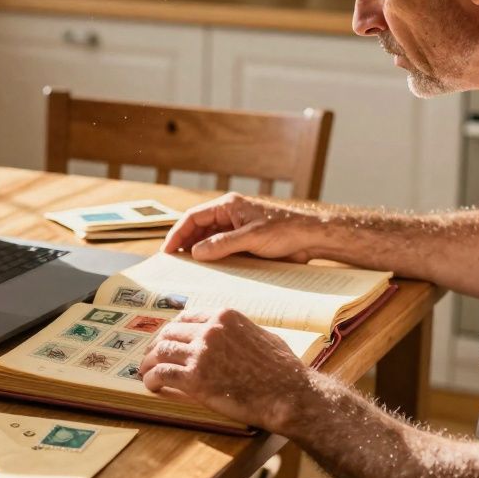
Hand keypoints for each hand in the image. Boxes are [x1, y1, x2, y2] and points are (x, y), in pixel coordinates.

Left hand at [139, 308, 312, 431]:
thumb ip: (241, 332)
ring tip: (146, 372)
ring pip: (161, 351)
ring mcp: (201, 353)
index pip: (186, 318)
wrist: (288, 394)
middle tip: (152, 357)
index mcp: (225, 316)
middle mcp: (210, 330)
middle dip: (157, 345)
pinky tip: (151, 385)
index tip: (167, 340)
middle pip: (170, 333)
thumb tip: (235, 335)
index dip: (172, 330)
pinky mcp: (195, 378)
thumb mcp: (263, 336)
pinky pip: (162, 374)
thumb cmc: (283, 369)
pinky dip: (152, 379)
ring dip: (149, 362)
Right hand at [160, 192, 323, 262]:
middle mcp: (230, 216)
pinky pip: (222, 250)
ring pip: (208, 241)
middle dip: (184, 244)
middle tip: (173, 263)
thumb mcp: (252, 237)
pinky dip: (213, 259)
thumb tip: (195, 252)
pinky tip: (208, 271)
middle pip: (198, 229)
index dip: (177, 233)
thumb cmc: (285, 230)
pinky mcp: (245, 243)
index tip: (167, 250)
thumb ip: (223, 244)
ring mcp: (237, 229)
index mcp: (228, 206)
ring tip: (186, 269)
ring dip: (198, 253)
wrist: (311, 238)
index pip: (193, 217)